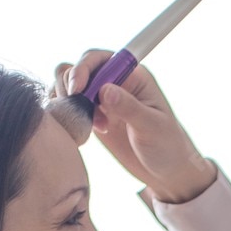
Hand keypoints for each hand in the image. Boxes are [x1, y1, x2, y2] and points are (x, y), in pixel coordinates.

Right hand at [53, 52, 215, 204]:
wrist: (165, 172)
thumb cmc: (167, 147)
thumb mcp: (151, 127)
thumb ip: (128, 107)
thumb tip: (104, 89)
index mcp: (132, 75)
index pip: (99, 59)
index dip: (83, 69)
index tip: (77, 90)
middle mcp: (114, 82)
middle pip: (79, 68)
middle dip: (71, 85)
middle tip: (80, 113)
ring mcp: (101, 99)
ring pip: (68, 84)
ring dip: (66, 100)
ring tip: (86, 124)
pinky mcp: (93, 116)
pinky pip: (68, 105)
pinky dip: (64, 113)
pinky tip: (77, 130)